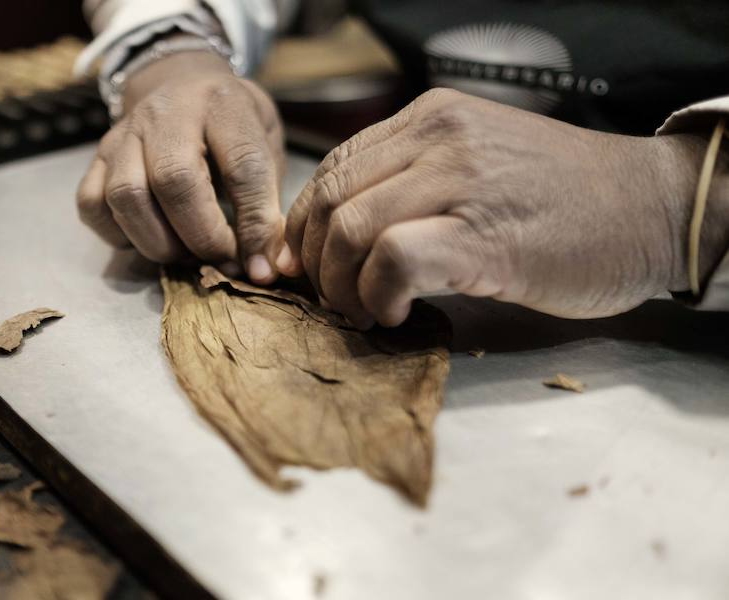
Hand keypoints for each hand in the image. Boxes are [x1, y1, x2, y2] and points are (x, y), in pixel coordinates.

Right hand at [77, 47, 285, 283]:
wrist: (180, 83)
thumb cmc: (231, 125)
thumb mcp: (266, 144)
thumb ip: (268, 201)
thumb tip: (266, 267)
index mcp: (222, 104)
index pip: (242, 167)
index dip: (255, 224)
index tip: (262, 265)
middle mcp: (166, 112)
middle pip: (174, 180)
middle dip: (202, 236)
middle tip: (222, 260)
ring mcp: (123, 133)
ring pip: (126, 196)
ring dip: (160, 243)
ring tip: (188, 254)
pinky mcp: (96, 158)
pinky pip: (93, 206)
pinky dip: (121, 236)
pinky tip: (151, 238)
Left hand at [278, 88, 728, 326]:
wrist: (652, 209)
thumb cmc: (565, 201)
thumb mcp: (477, 167)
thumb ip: (411, 185)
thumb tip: (341, 236)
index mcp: (429, 119)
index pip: (333, 168)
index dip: (305, 227)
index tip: (308, 268)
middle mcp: (437, 138)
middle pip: (330, 199)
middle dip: (313, 262)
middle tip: (332, 300)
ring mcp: (460, 181)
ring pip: (350, 228)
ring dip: (340, 285)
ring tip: (364, 312)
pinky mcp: (482, 234)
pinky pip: (392, 258)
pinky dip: (377, 294)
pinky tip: (394, 313)